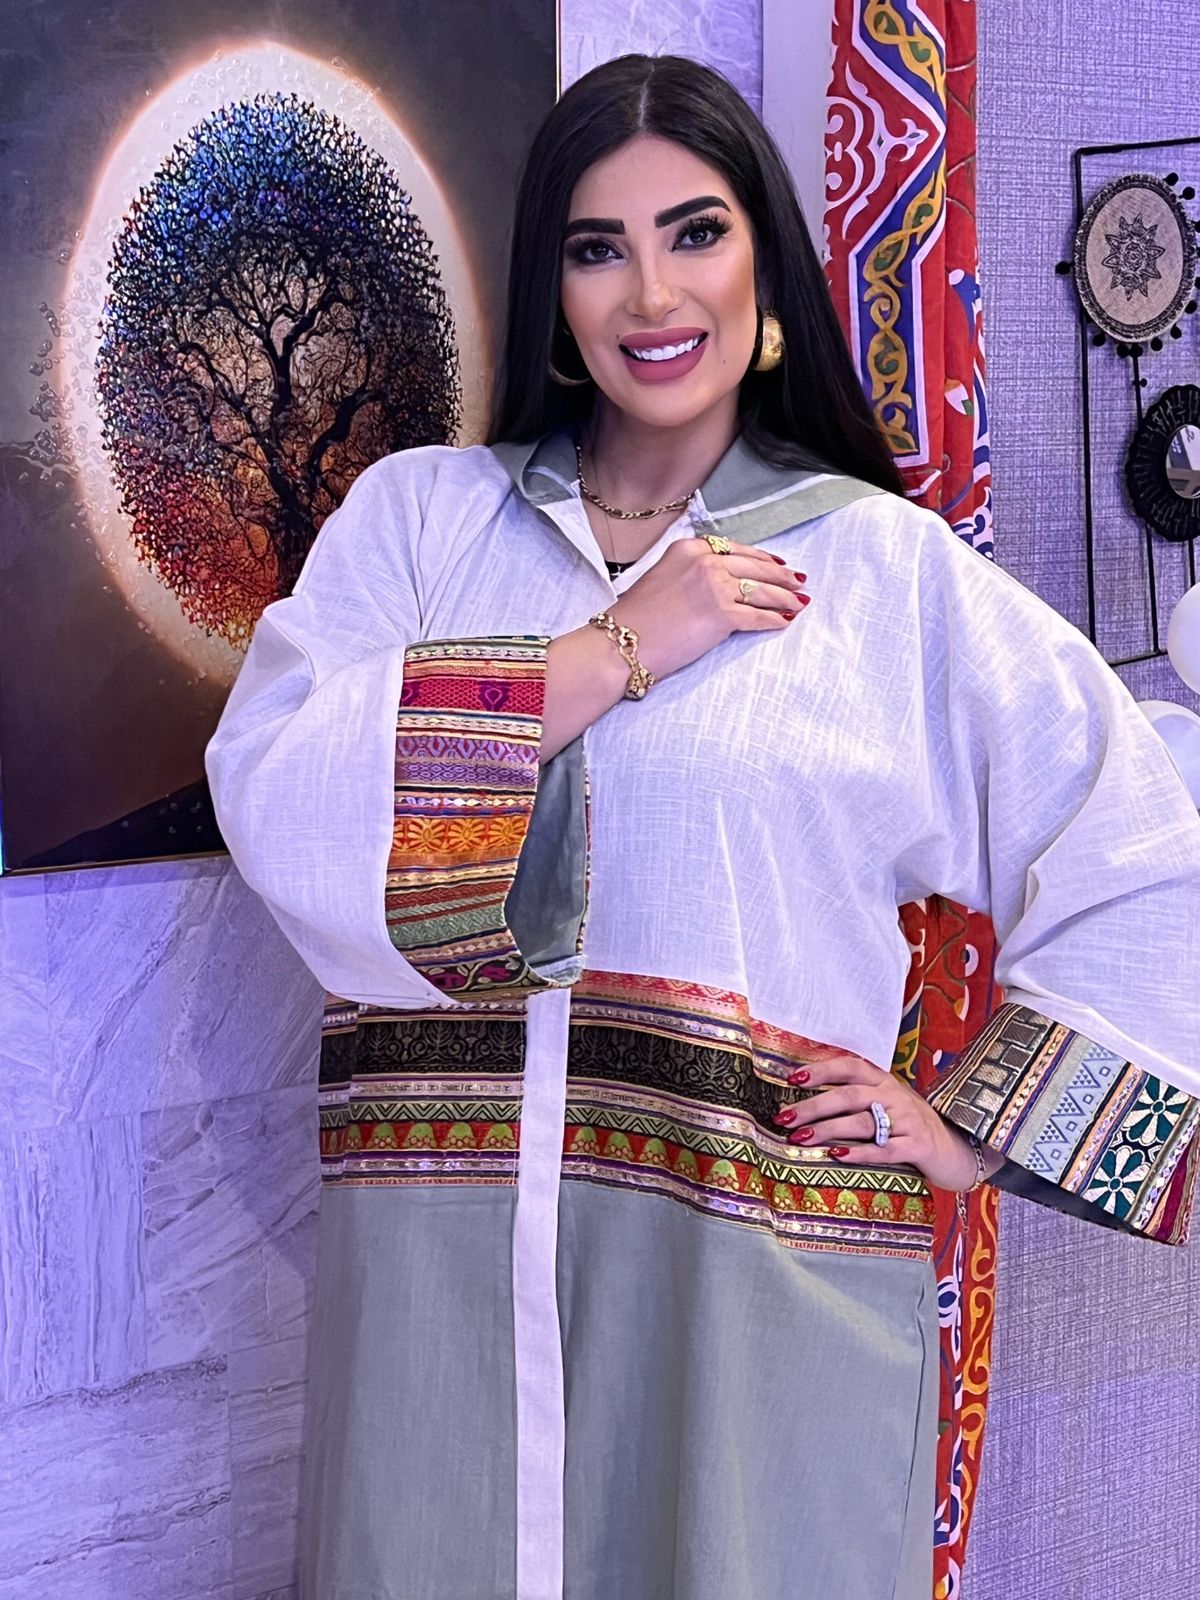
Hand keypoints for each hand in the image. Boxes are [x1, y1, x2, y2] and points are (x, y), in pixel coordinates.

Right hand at [609, 536, 809, 682]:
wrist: (622, 643)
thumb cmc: (636, 618)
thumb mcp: (661, 576)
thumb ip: (691, 571)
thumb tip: (721, 580)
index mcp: (689, 549)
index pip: (736, 549)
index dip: (761, 558)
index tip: (776, 563)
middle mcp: (706, 562)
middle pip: (756, 567)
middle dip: (781, 576)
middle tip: (798, 582)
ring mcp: (716, 588)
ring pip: (763, 591)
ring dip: (785, 598)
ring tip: (798, 603)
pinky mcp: (723, 615)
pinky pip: (758, 617)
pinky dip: (774, 620)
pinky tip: (784, 622)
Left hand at [771, 1051, 990, 1193]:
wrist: (956, 1149)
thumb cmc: (909, 1126)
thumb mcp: (887, 1103)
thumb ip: (857, 1097)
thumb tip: (806, 1102)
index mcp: (884, 1081)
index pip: (850, 1067)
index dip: (821, 1071)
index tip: (793, 1080)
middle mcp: (895, 1096)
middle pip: (849, 1096)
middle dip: (813, 1107)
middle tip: (784, 1118)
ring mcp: (908, 1121)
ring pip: (863, 1122)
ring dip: (828, 1130)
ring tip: (800, 1138)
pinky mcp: (918, 1147)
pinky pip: (885, 1149)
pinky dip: (860, 1152)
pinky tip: (837, 1155)